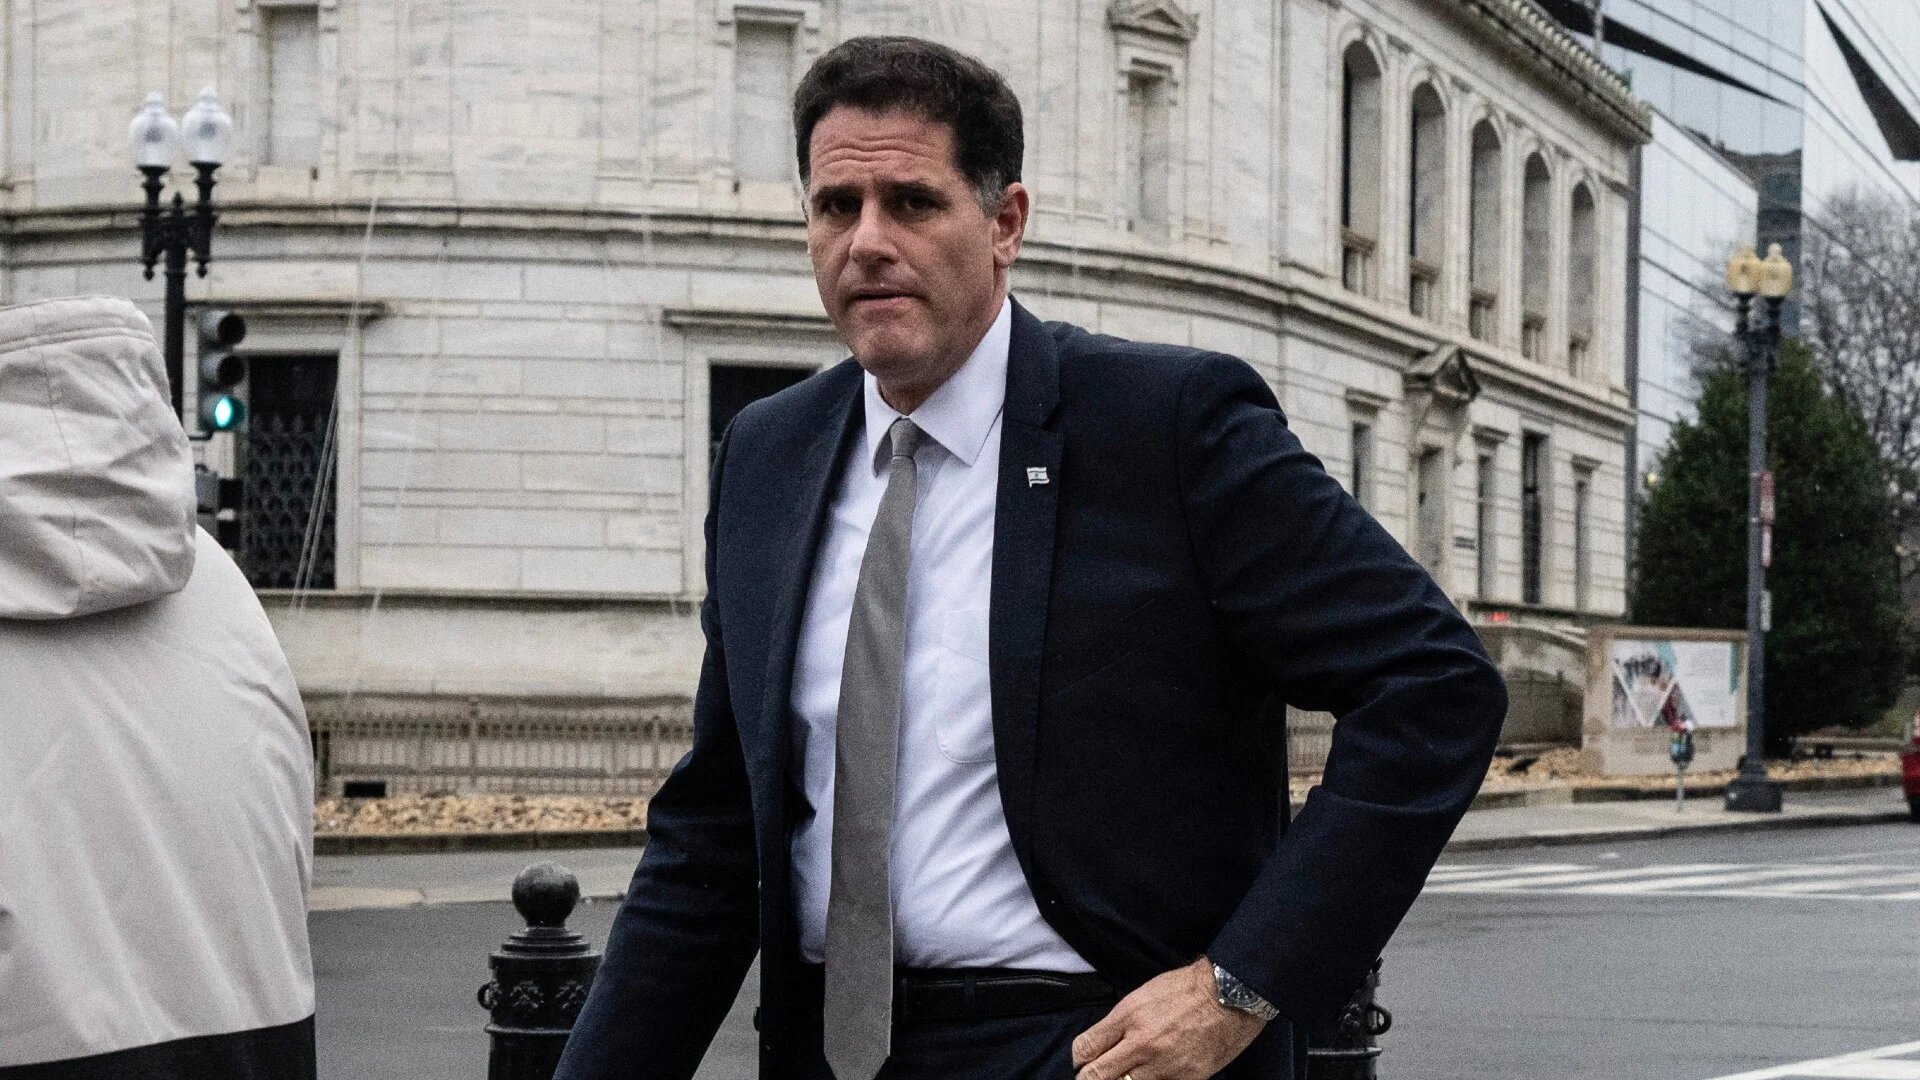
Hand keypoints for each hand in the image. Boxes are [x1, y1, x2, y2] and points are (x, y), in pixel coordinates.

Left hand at [1071, 957, 1266, 1079]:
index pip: (1085, 1048)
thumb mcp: (1143, 995)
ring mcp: (1162, 1066)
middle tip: (1092, 1077)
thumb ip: (1120, 1021)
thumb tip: (1103, 1042)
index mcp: (1128, 1016)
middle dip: (1089, 1078)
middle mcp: (1140, 1044)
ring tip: (1124, 1076)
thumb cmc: (1186, 990)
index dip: (1079, 1059)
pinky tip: (1150, 1077)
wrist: (1229, 996)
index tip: (1083, 1061)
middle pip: (1096, 1076)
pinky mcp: (1184, 1079)